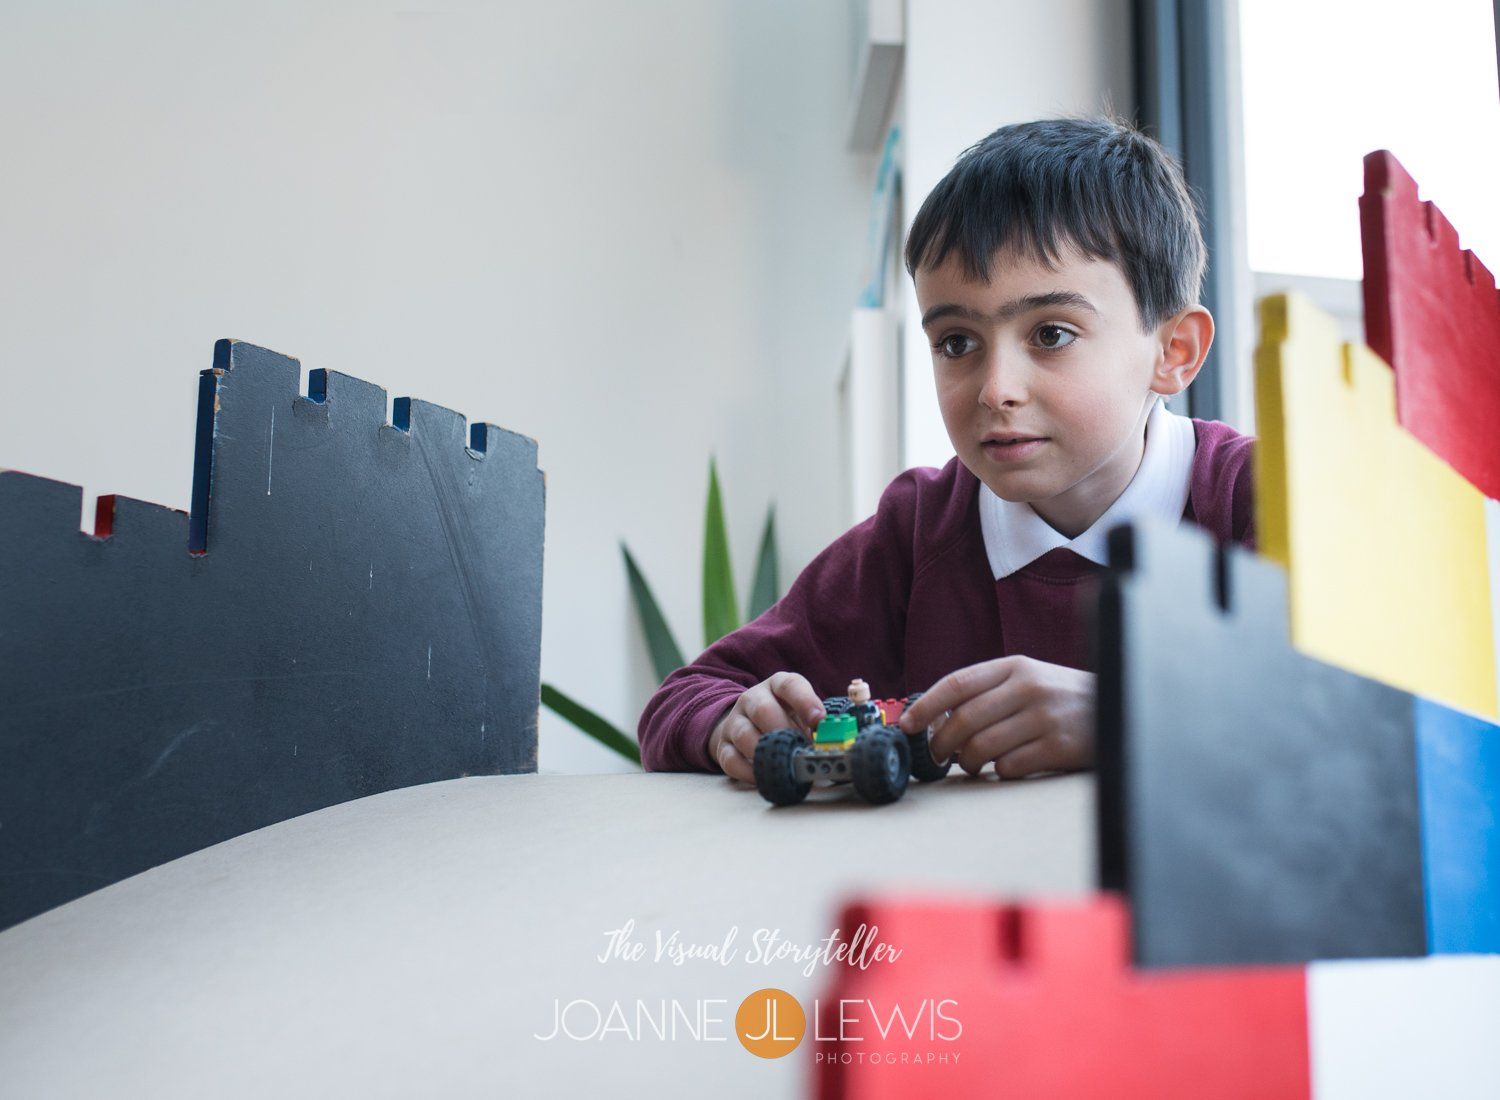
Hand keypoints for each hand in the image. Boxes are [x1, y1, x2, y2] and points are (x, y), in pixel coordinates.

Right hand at [708, 672, 824, 782]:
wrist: (749, 723)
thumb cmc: (785, 717)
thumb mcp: (801, 712)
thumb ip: (816, 724)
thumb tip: (831, 746)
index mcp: (776, 686)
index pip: (789, 685)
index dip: (805, 701)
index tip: (820, 721)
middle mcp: (752, 699)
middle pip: (762, 709)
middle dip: (784, 732)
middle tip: (800, 750)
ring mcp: (735, 721)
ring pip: (743, 734)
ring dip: (766, 752)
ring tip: (784, 765)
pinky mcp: (723, 745)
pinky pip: (730, 759)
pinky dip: (749, 772)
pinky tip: (765, 777)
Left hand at [898, 656, 1094, 778]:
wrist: (1122, 708)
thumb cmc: (1063, 699)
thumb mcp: (1029, 680)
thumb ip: (989, 691)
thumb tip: (936, 715)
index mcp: (1015, 666)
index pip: (956, 684)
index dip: (925, 706)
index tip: (907, 725)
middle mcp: (1028, 687)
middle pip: (963, 720)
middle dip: (941, 743)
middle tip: (936, 757)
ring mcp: (1045, 717)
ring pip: (982, 747)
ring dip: (967, 762)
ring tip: (970, 765)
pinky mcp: (1058, 747)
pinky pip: (1009, 767)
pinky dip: (998, 773)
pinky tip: (1005, 768)